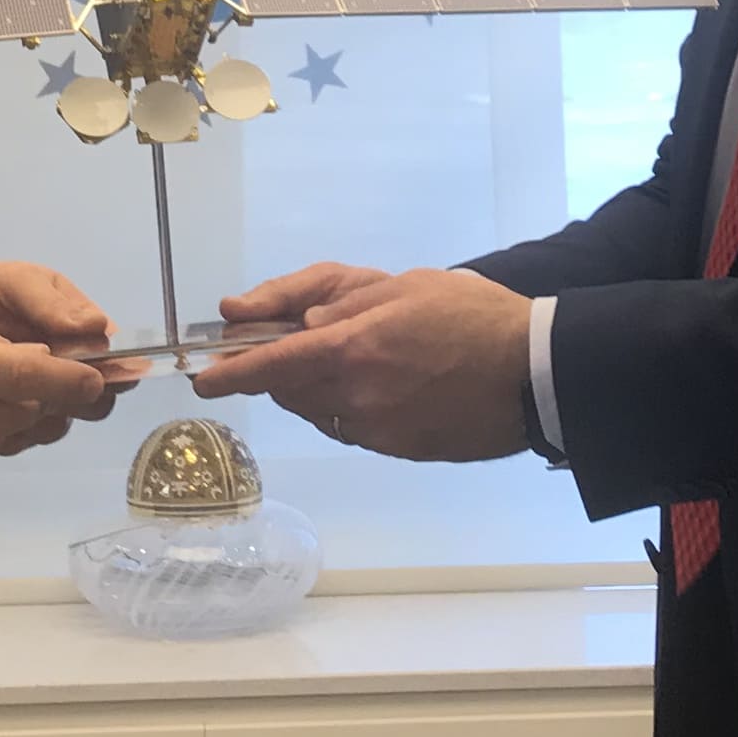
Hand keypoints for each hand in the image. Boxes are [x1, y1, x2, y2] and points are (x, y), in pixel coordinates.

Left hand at [0, 258, 125, 428]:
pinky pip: (22, 438)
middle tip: (39, 387)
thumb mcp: (20, 282)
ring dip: (38, 420)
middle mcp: (69, 373)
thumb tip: (98, 327)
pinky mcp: (9, 420)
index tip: (86, 376)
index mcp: (84, 338)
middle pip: (94, 404)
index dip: (109, 377)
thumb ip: (52, 303)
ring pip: (58, 426)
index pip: (116, 367)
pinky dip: (9, 433)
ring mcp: (40, 398)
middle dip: (71, 402)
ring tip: (4, 397)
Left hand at [190, 268, 538, 461]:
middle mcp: (355, 398)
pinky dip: (348, 407)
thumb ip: (323, 296)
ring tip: (357, 358)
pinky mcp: (399, 451)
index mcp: (352, 349)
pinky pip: (352, 428)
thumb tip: (261, 317)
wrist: (534, 372)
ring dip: (315, 387)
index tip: (203, 379)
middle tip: (297, 343)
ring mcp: (378, 431)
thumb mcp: (396, 284)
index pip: (269, 366)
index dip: (230, 374)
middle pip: (289, 390)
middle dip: (280, 369)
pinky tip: (382, 386)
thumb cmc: (469, 314)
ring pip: (318, 410)